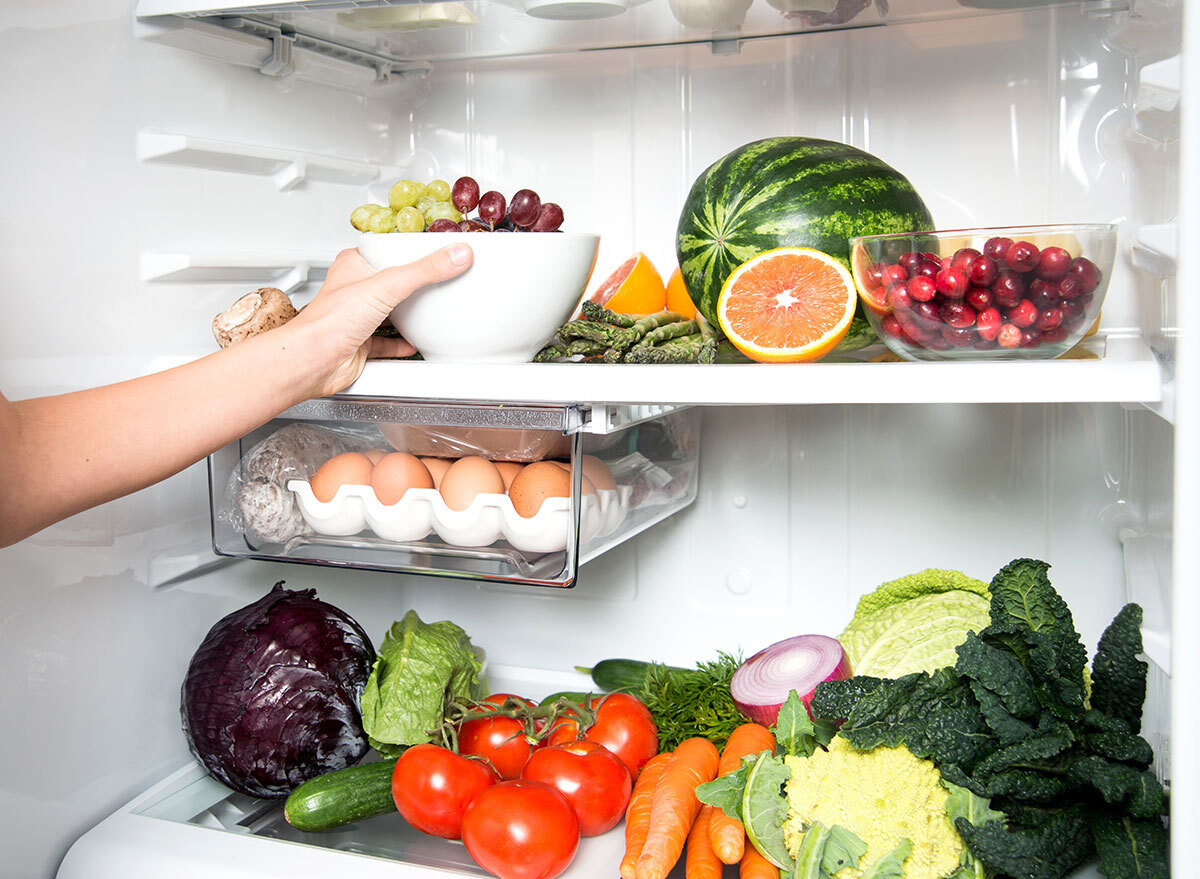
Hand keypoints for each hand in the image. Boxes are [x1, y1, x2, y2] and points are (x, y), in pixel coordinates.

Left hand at [288, 243, 472, 396]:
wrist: (313, 361)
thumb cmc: (329, 321)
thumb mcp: (387, 285)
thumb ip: (425, 271)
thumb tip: (456, 255)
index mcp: (354, 265)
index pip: (386, 249)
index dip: (408, 249)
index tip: (435, 249)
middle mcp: (355, 290)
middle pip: (391, 281)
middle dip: (413, 283)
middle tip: (438, 278)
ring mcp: (359, 318)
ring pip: (390, 311)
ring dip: (409, 313)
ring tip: (431, 308)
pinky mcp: (363, 343)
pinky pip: (388, 342)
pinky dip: (403, 343)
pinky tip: (415, 342)